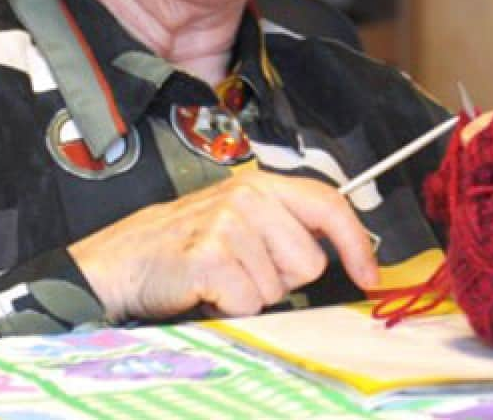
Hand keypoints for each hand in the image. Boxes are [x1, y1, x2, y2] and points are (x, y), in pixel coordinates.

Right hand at [68, 169, 377, 321]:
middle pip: (309, 262)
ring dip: (251, 294)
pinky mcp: (211, 256)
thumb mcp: (239, 220)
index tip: (369, 276)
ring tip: (218, 277)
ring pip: (279, 288)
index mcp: (262, 185)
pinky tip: (204, 288)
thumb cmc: (185, 246)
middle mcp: (249, 197)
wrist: (123, 261)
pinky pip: (249, 301)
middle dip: (282, 279)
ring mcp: (229, 224)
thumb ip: (285, 226)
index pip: (330, 204)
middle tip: (241, 270)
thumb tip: (346, 251)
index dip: (357, 243)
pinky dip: (229, 306)